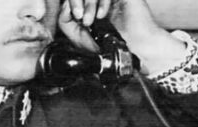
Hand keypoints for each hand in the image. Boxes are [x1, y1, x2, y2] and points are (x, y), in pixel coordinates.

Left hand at [58, 0, 186, 74]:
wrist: (133, 50)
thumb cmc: (108, 46)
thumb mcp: (78, 37)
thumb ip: (65, 21)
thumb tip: (64, 5)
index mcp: (87, 7)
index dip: (70, 3)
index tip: (75, 18)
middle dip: (76, 2)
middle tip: (81, 18)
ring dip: (88, 4)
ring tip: (90, 21)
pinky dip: (102, 2)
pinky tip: (103, 15)